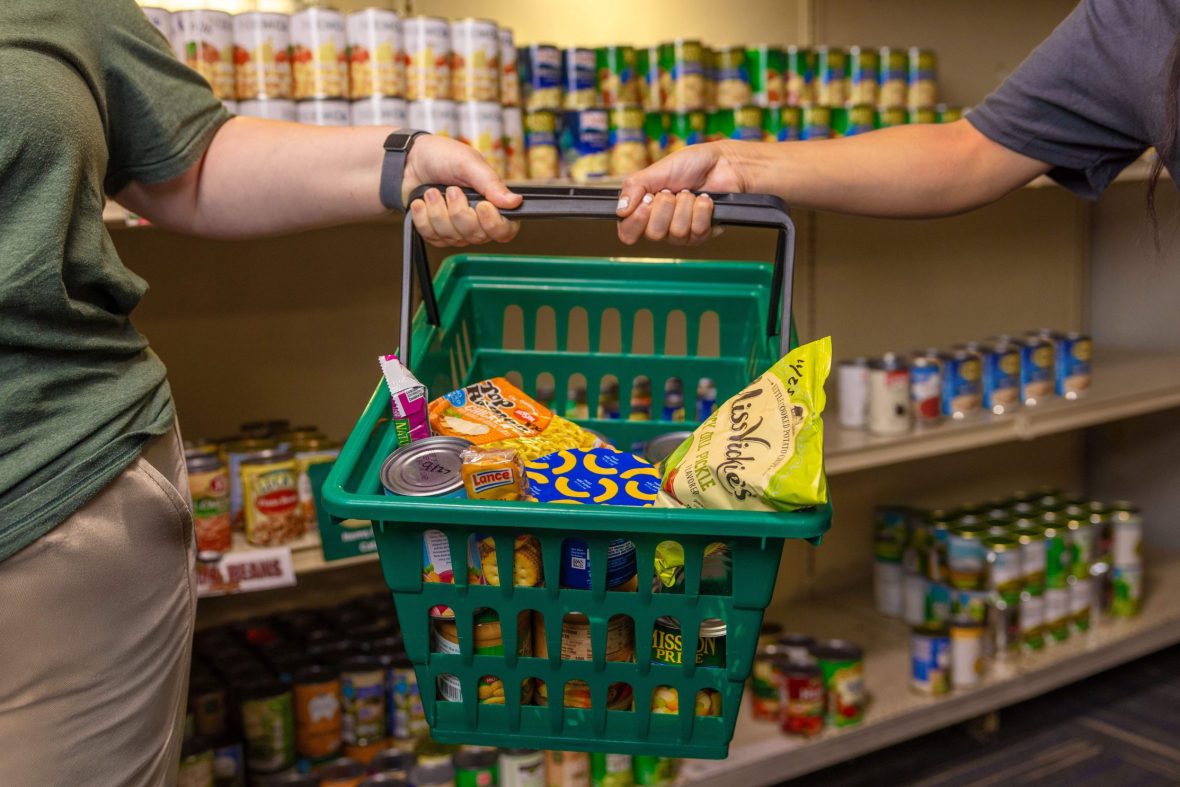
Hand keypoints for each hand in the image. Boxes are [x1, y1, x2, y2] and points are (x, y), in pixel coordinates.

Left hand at [403, 135, 521, 246]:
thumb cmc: (441, 157)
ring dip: (438, 212)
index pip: (505, 231)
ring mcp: (456, 229)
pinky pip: (432, 237)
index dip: (494, 225)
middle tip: (451, 190)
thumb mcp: (468, 163)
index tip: (481, 206)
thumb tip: (515, 201)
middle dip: (459, 212)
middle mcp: (477, 220)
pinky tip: (422, 202)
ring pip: (453, 237)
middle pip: (477, 235)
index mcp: (492, 203)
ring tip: (432, 192)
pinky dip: (423, 218)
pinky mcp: (436, 233)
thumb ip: (491, 183)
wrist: (408, 160)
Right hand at [615, 141, 747, 244]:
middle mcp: (661, 225)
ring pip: (676, 233)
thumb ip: (635, 187)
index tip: (647, 202)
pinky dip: (702, 210)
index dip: (636, 221)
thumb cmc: (692, 164)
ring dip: (685, 206)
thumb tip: (620, 209)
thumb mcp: (657, 169)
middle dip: (666, 208)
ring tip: (691, 192)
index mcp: (644, 210)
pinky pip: (697, 231)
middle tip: (672, 191)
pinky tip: (705, 199)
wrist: (723, 163)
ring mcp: (681, 232)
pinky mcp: (701, 234)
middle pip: (653, 234)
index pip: (628, 231)